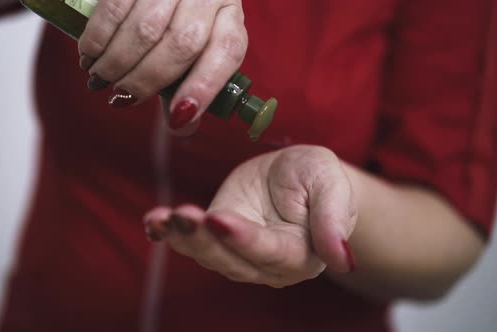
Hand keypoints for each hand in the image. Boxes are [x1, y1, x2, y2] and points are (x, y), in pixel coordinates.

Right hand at [78, 0, 246, 132]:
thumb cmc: (179, 18)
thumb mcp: (195, 48)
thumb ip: (188, 86)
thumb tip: (182, 127)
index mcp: (229, 18)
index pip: (226, 50)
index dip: (204, 87)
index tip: (180, 115)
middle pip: (182, 43)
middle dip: (146, 79)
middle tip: (122, 96)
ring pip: (146, 28)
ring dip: (118, 62)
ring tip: (101, 78)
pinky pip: (114, 7)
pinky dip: (98, 38)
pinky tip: (89, 55)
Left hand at [143, 145, 357, 287]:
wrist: (300, 179)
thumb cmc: (319, 180)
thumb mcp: (332, 185)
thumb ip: (334, 220)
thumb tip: (342, 260)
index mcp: (302, 254)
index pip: (270, 252)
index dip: (243, 238)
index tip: (218, 219)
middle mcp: (268, 264)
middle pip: (232, 260)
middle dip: (204, 240)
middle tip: (183, 216)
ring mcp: (239, 254)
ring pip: (208, 254)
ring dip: (183, 238)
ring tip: (162, 218)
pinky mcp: (218, 238)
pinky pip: (193, 242)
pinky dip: (169, 234)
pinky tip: (154, 223)